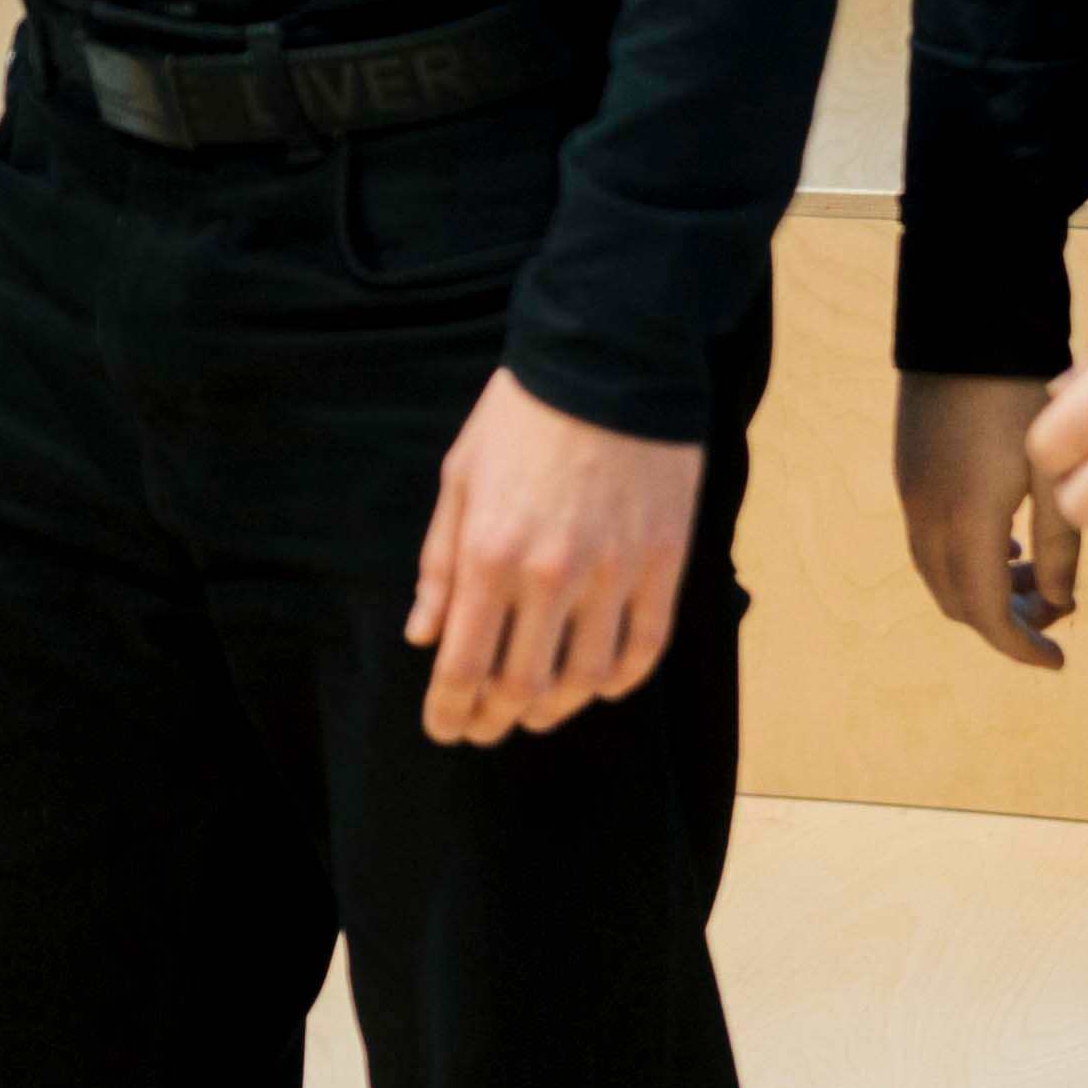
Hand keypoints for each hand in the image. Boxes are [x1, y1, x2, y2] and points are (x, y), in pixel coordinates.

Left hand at [407, 372, 709, 745]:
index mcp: (490, 553)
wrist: (608, 357)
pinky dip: (621, 680)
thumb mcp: (460, 479)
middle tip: (484, 730)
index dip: (449, 710)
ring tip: (538, 712)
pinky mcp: (664, 563)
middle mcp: (551, 575)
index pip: (463, 665)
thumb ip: (440, 564)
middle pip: (522, 685)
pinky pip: (645, 646)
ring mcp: (614, 573)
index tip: (443, 729)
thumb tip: (423, 634)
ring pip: (587, 679)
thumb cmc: (522, 415)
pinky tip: (600, 684)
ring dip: (556, 708)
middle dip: (496, 720)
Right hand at [893, 372, 1083, 670]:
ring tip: (1032, 577)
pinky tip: (1004, 539)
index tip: (1057, 660)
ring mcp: (912, 494)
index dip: (1020, 647)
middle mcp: (927, 516)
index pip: (983, 613)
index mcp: (966, 522)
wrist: (969, 326)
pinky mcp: (910, 473)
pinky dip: (965, 560)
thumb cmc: (1024, 393)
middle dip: (1003, 622)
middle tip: (1053, 613)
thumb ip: (1060, 544)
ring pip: (939, 573)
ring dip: (982, 590)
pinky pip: (930, 541)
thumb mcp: (1057, 471)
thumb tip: (1059, 601)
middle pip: (955, 602)